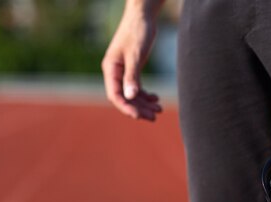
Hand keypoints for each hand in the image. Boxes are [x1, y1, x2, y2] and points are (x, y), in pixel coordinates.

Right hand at [102, 5, 162, 120]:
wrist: (142, 15)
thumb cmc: (137, 32)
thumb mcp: (136, 56)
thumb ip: (132, 76)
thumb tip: (130, 97)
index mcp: (111, 68)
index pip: (115, 95)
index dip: (127, 108)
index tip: (140, 116)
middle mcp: (115, 71)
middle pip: (125, 97)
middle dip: (139, 108)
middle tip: (155, 117)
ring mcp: (123, 70)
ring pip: (132, 93)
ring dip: (144, 103)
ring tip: (159, 110)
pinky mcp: (132, 68)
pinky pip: (137, 86)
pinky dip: (146, 94)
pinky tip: (156, 99)